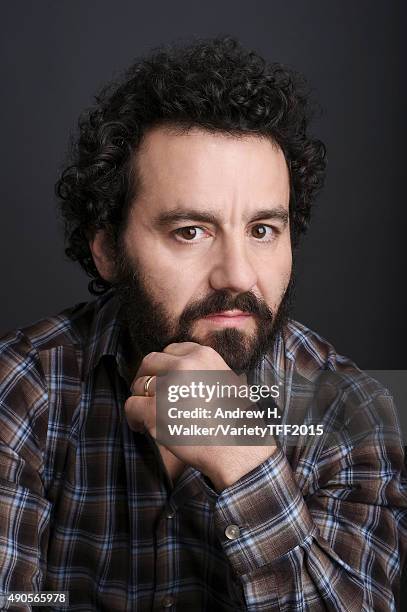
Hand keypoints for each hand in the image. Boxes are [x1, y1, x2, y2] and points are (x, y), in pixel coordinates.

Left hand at [125, 342, 275, 490]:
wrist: (238, 450)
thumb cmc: (236, 421)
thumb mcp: (227, 381)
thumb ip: (203, 371)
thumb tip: (180, 375)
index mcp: (202, 356)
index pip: (171, 350)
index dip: (164, 367)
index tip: (164, 380)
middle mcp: (183, 366)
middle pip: (150, 362)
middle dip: (146, 377)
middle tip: (148, 395)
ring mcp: (167, 387)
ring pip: (138, 384)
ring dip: (141, 399)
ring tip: (147, 415)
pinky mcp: (154, 411)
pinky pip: (131, 406)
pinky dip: (134, 419)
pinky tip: (142, 428)